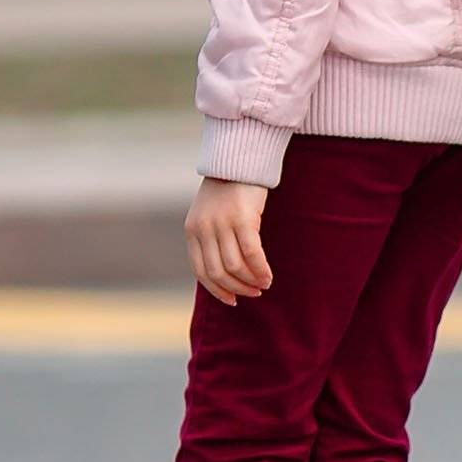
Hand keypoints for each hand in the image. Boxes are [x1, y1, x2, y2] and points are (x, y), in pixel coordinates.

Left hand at [187, 178, 273, 306]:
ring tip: (263, 285)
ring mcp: (222, 224)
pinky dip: (260, 270)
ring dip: (250, 281)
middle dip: (237, 288)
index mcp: (193, 230)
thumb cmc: (229, 190)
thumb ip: (212, 238)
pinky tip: (268, 276)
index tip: (232, 299)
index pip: (200, 270)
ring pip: (234, 265)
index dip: (216, 290)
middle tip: (253, 293)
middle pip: (218, 272)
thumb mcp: (212, 215)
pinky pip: (251, 253)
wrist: (239, 161)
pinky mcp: (242, 219)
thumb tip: (227, 271)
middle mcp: (204, 229)